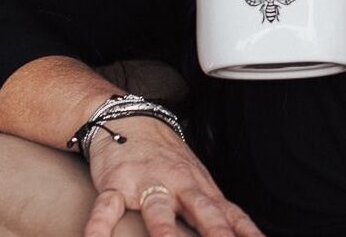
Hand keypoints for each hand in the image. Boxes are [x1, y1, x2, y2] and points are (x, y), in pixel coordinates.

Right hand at [83, 116, 263, 236]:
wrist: (130, 120)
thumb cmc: (167, 158)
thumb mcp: (196, 181)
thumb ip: (216, 210)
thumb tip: (243, 233)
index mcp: (201, 188)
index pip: (230, 214)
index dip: (246, 232)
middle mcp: (179, 185)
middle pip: (202, 210)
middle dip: (216, 232)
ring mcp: (147, 183)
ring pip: (157, 208)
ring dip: (163, 231)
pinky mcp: (116, 183)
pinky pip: (106, 209)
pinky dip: (99, 228)